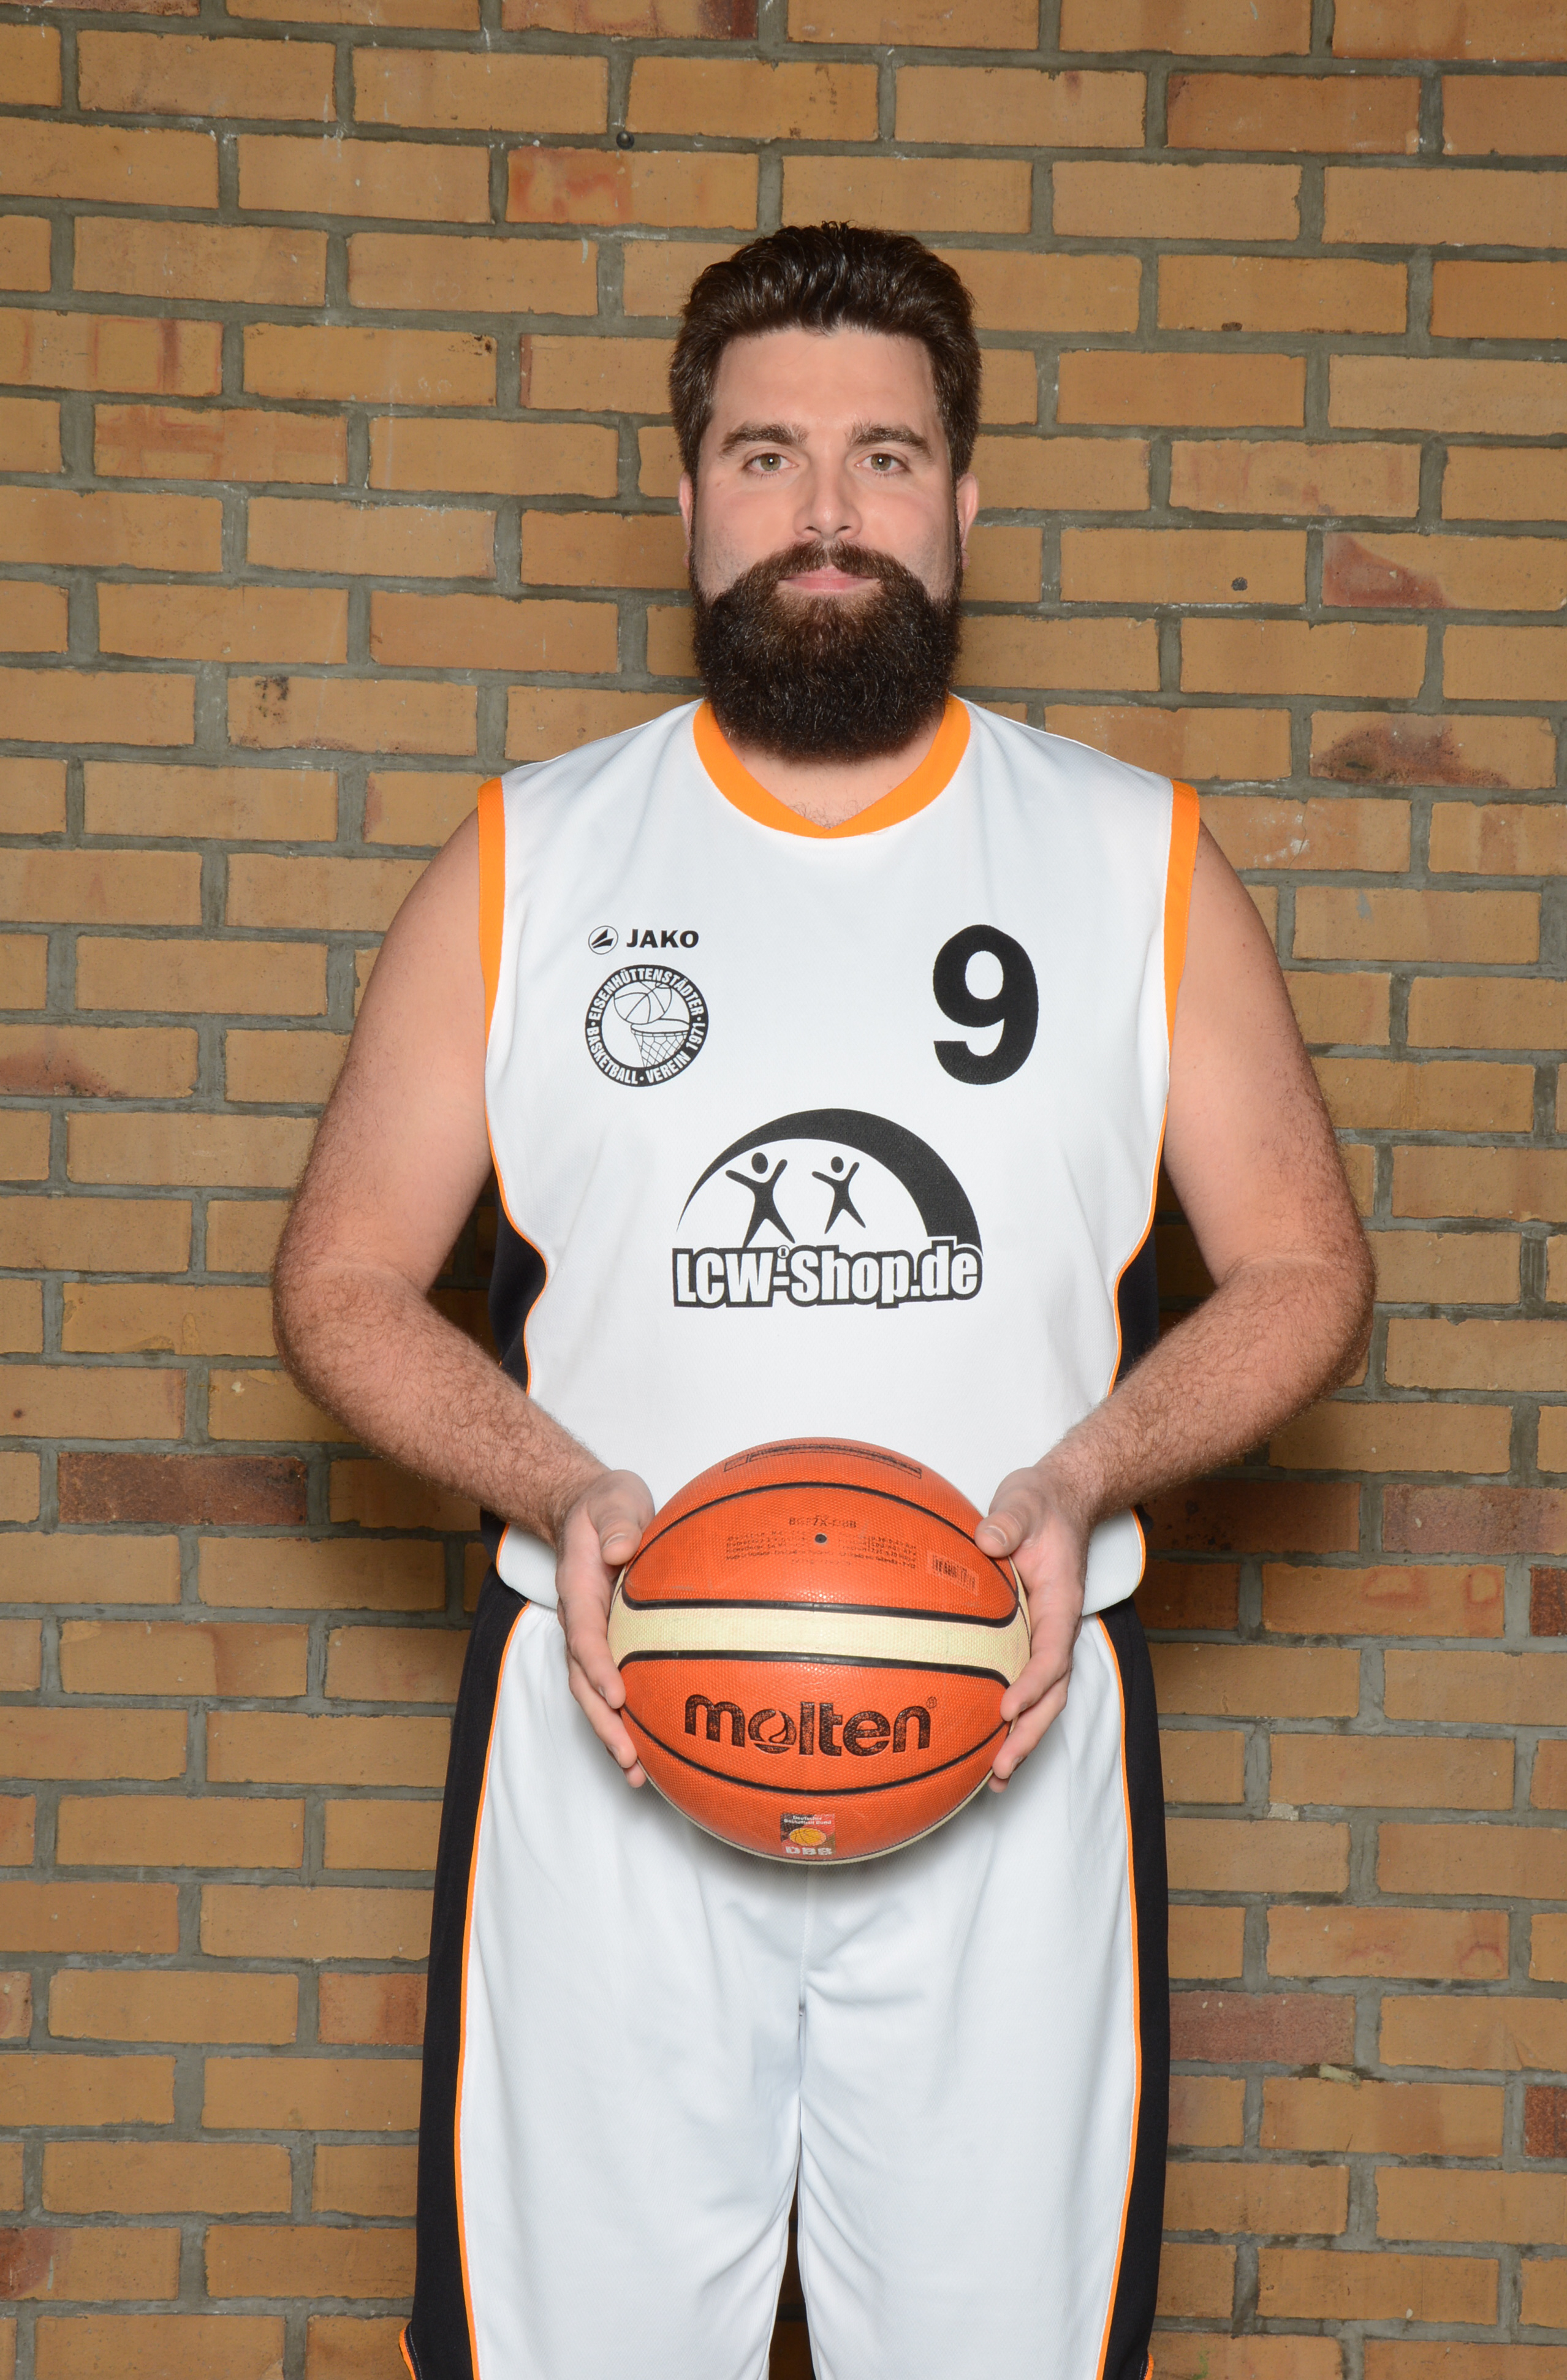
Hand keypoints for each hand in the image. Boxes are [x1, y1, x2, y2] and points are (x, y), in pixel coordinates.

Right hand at [554, 1469, 654, 1786]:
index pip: (584, 1635)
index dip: (598, 1667)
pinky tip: (653, 1750)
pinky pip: (614, 1686)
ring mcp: (592, 1637)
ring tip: (638, 1775)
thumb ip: (615, 1522)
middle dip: (603, 1722)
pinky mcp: (609, 1644)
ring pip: (594, 1694)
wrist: (588, 1510)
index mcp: (578, 1590)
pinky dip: (628, 1720)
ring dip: (612, 1734)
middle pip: (584, 1681)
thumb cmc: (604, 1505)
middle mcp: (580, 1622)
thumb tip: (619, 1549)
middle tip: (628, 1758)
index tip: (616, 1695)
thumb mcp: (611, 1499)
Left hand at [974, 1465, 1089, 1787]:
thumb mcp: (1025, 1501)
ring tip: (995, 1780)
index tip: (1007, 1706)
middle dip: (1029, 1733)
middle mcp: (1057, 1627)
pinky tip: (981, 1742)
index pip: (1052, 1652)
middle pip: (1052, 1693)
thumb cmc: (1042, 1503)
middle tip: (1000, 1768)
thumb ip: (1010, 1520)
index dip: (1033, 1683)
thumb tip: (987, 1539)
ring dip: (1022, 1737)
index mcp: (1061, 1601)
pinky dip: (1010, 1717)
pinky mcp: (1027, 1638)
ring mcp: (1044, 1636)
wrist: (1061, 1500)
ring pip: (1041, 1698)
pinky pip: (1022, 1681)